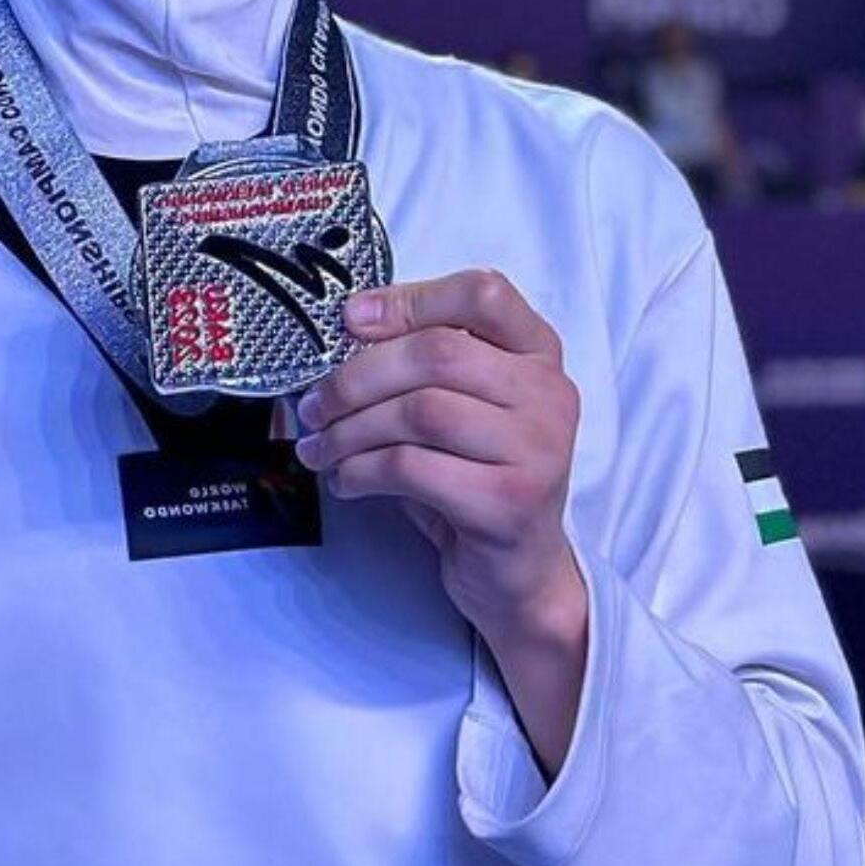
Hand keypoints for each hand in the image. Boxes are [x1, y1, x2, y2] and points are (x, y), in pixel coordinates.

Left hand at [296, 270, 582, 640]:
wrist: (518, 571)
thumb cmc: (475, 477)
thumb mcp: (460, 406)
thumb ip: (422, 363)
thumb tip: (347, 327)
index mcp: (538, 354)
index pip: (482, 293)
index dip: (409, 300)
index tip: (351, 321)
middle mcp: (549, 394)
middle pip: (437, 353)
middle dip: (357, 377)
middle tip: (315, 406)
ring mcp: (537, 448)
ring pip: (419, 412)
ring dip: (351, 430)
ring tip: (322, 447)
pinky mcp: (509, 501)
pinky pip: (413, 468)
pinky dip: (362, 471)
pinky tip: (347, 480)